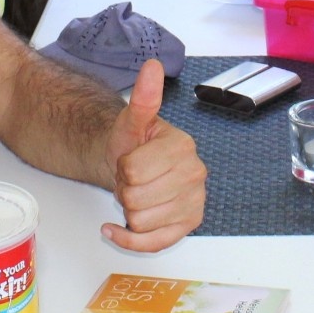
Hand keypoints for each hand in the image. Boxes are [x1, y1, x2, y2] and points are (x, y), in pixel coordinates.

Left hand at [102, 60, 206, 249]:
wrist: (132, 167)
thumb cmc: (133, 145)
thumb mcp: (132, 121)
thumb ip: (144, 98)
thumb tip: (152, 67)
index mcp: (183, 147)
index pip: (133, 171)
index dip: (122, 168)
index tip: (129, 161)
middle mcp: (196, 175)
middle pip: (136, 198)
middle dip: (125, 190)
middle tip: (132, 179)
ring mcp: (194, 203)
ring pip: (141, 222)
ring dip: (129, 211)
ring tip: (137, 194)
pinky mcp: (188, 227)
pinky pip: (152, 244)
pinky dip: (128, 239)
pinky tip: (117, 228)